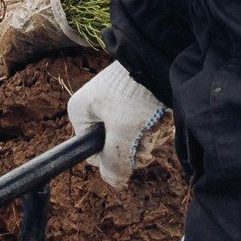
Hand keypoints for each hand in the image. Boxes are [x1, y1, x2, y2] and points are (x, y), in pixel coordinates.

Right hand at [67, 59, 167, 190]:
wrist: (156, 58)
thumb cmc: (133, 93)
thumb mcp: (122, 133)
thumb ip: (114, 163)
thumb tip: (114, 182)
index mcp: (80, 112)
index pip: (92, 154)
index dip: (113, 157)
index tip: (130, 149)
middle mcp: (94, 106)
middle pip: (114, 144)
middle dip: (134, 144)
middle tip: (146, 132)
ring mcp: (114, 100)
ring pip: (130, 134)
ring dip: (147, 133)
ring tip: (155, 118)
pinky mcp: (133, 96)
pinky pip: (141, 120)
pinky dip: (153, 120)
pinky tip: (161, 111)